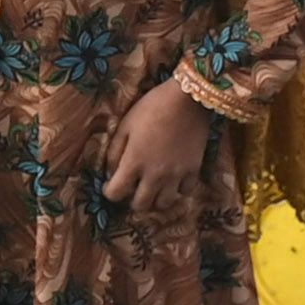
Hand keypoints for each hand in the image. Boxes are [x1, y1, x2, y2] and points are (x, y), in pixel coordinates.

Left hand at [101, 77, 217, 208]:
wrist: (188, 98)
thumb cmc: (152, 107)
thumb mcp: (125, 125)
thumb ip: (115, 152)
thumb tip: (111, 172)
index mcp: (133, 163)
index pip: (115, 194)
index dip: (110, 192)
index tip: (112, 185)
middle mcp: (154, 175)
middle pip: (140, 206)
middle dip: (132, 200)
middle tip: (133, 189)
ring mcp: (175, 175)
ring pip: (163, 204)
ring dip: (155, 199)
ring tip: (153, 188)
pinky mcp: (193, 170)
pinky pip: (185, 192)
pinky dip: (178, 189)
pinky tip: (173, 179)